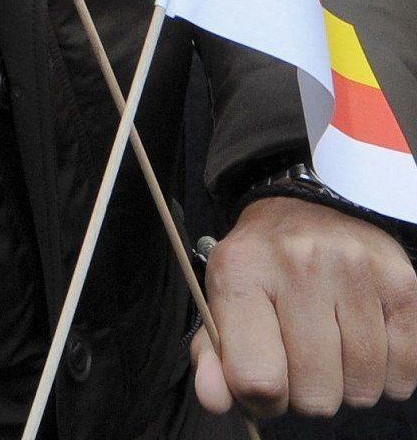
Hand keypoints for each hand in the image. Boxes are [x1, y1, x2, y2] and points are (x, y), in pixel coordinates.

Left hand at [193, 195, 416, 417]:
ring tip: (330, 351)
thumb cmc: (261, 267)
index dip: (261, 399)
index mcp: (240, 272)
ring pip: (362, 386)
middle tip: (299, 363)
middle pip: (315, 393)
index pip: (257, 377)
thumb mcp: (220, 300)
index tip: (264, 386)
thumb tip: (214, 400)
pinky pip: (404, 371)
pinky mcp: (401, 282)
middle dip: (306, 393)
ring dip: (347, 385)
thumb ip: (212, 355)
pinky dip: (386, 376)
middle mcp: (298, 265)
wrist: (305, 209)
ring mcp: (354, 270)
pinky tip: (363, 346)